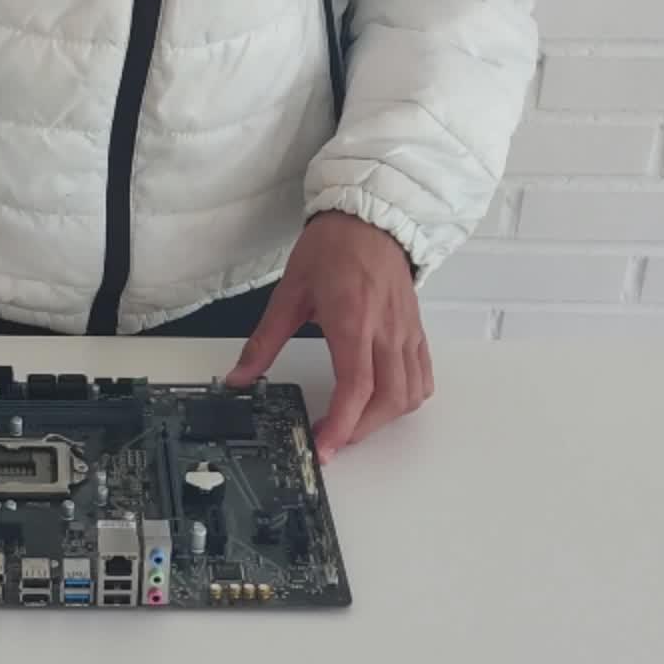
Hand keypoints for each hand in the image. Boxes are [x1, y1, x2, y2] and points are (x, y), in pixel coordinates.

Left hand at [222, 210, 430, 461]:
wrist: (369, 217)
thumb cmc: (333, 247)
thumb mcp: (289, 292)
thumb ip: (265, 341)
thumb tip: (241, 375)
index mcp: (352, 321)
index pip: (356, 387)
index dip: (342, 425)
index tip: (325, 446)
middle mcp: (385, 330)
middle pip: (389, 400)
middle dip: (361, 429)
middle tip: (334, 438)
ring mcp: (405, 332)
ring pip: (410, 393)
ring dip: (385, 418)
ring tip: (356, 423)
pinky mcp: (415, 330)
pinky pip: (422, 375)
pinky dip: (407, 398)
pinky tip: (384, 401)